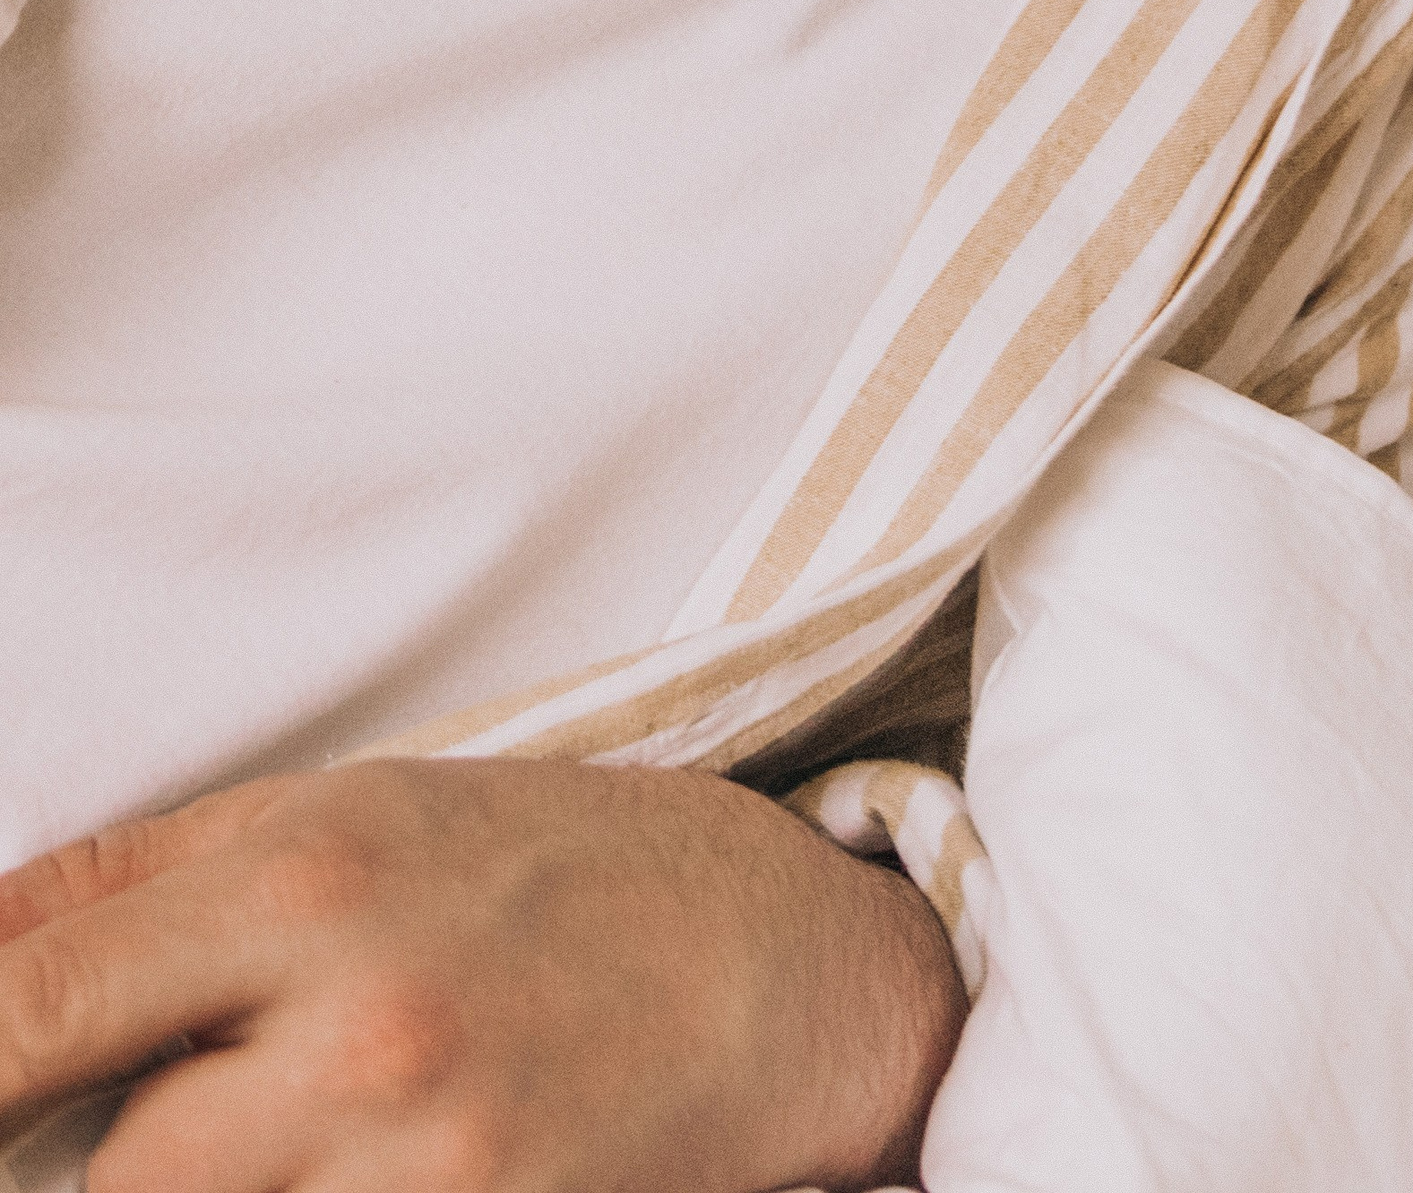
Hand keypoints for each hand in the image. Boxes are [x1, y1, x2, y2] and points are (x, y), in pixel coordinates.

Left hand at [0, 757, 962, 1192]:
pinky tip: (374, 1165)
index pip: (25, 1013)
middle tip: (219, 1103)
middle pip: (113, 1180)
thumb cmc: (544, 869)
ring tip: (299, 1132)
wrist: (780, 962)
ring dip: (227, 1185)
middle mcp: (361, 1030)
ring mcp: (436, 1168)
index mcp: (303, 883)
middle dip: (127, 1158)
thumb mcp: (336, 813)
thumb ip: (119, 884)